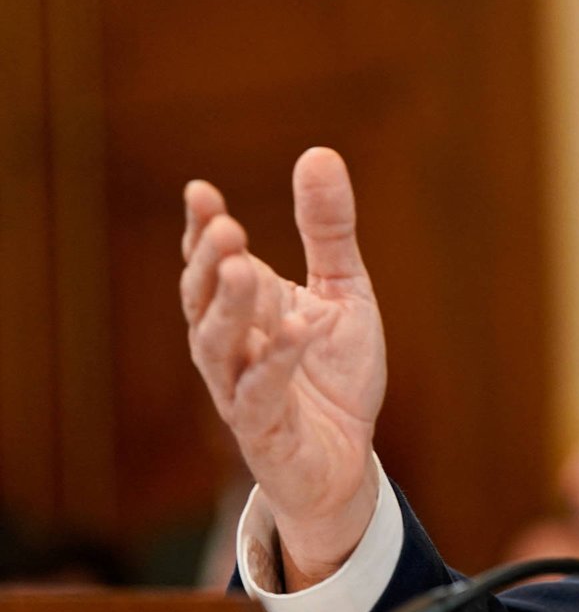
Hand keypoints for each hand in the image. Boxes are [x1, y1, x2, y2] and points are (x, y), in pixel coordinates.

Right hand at [181, 147, 386, 589]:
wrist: (346, 459)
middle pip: (204, 301)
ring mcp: (241, 390)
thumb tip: (318, 153)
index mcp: (245, 308)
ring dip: (229, 308)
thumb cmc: (333, 372)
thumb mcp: (342, 290)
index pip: (211, 263)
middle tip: (226, 228)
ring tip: (244, 269)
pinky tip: (296, 330)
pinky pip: (259, 396)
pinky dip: (275, 362)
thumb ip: (328, 230)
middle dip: (209, 265)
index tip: (200, 192)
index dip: (201, 230)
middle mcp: (231, 346)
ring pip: (218, 347)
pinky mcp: (264, 431)